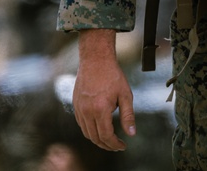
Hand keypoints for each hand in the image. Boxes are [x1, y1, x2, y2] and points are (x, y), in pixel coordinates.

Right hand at [73, 29, 135, 151]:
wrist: (95, 59)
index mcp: (100, 109)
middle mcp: (87, 111)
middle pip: (95, 137)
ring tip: (108, 140)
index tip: (123, 146)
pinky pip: (81, 123)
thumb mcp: (125, 95)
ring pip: (86, 132)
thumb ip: (128, 116)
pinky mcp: (75, 104)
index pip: (106, 136)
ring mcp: (79, 108)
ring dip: (97, 139)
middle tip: (117, 146)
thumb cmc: (113, 75)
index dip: (115, 144)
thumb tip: (132, 134)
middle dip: (107, 145)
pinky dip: (89, 130)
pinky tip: (98, 128)